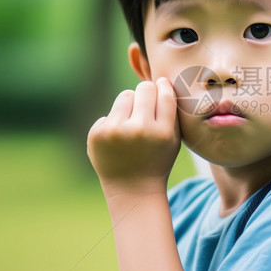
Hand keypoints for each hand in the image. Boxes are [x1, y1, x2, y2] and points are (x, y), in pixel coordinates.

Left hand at [87, 78, 180, 197]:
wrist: (132, 189)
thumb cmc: (157, 160)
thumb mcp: (173, 139)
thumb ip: (171, 111)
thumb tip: (161, 80)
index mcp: (162, 132)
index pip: (164, 93)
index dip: (163, 87)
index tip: (162, 86)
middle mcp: (138, 129)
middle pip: (144, 88)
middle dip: (146, 93)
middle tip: (146, 106)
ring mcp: (115, 132)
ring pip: (125, 96)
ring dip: (129, 105)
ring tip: (132, 124)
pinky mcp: (97, 134)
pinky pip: (109, 113)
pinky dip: (114, 122)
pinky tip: (118, 141)